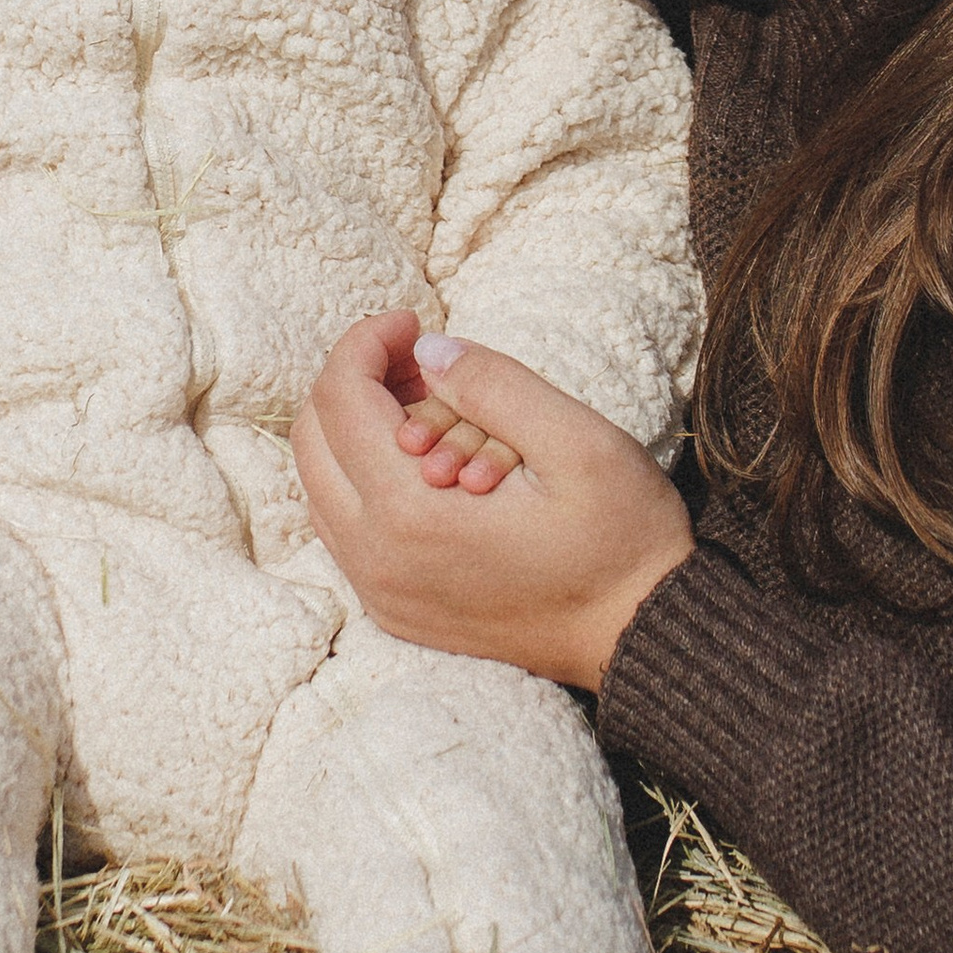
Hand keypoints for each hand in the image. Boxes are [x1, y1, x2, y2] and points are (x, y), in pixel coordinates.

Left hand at [293, 313, 692, 692]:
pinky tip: (423, 456)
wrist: (640, 634)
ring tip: (424, 400)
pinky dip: (364, 475)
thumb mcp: (577, 440)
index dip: (366, 340)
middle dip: (353, 380)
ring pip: (320, 484)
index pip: (341, 399)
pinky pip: (344, 526)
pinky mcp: (394, 608)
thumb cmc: (620, 538)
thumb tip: (427, 349)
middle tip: (418, 357)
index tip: (414, 319)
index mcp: (411, 514)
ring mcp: (381, 591)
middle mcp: (377, 559)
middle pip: (312, 439)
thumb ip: (494, 384)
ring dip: (354, 428)